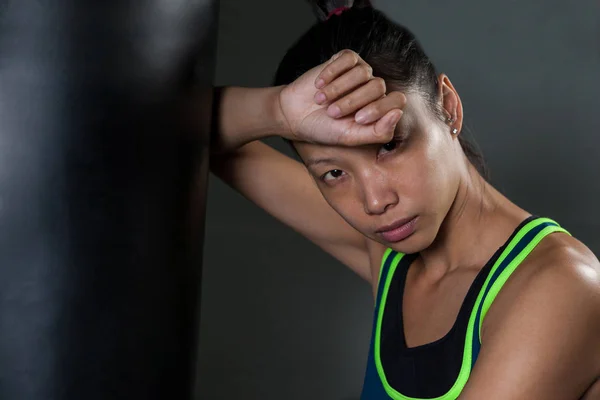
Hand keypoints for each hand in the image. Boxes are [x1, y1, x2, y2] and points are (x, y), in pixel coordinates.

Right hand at [277, 49, 405, 145]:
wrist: (296, 115)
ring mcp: (359, 72)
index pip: (397, 100)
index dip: (380, 108)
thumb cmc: (325, 129)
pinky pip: (348, 59)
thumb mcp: (351, 137)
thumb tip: (398, 113)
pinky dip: (332, 72)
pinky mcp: (344, 60)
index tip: (358, 119)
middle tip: (332, 113)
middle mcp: (372, 88)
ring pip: (362, 72)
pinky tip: (319, 84)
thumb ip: (378, 132)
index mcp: (379, 108)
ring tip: (321, 100)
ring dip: (339, 88)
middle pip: (377, 86)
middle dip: (353, 101)